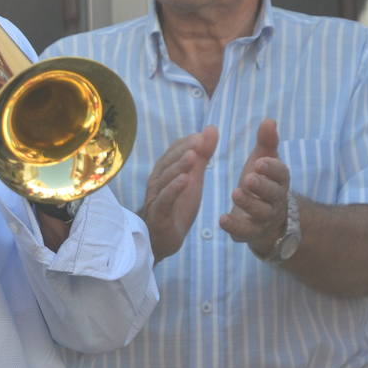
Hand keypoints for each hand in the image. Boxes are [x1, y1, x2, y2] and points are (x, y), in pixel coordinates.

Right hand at [138, 127, 217, 261]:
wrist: (161, 239)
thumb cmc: (176, 206)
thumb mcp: (193, 179)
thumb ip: (202, 155)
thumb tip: (211, 128)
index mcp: (165, 171)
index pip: (173, 151)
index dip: (187, 142)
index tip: (203, 135)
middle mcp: (158, 181)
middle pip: (169, 162)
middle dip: (184, 150)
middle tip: (200, 140)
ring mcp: (157, 197)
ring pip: (166, 179)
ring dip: (179, 166)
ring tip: (193, 156)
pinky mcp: (160, 214)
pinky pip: (165, 200)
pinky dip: (174, 189)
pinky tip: (185, 181)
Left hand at [219, 119, 290, 254]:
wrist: (267, 220)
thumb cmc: (263, 184)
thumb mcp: (264, 162)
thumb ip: (266, 143)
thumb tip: (269, 120)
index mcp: (279, 181)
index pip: (281, 174)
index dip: (272, 168)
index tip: (260, 161)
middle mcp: (275, 201)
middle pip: (273, 194)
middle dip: (262, 186)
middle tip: (248, 178)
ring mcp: (264, 218)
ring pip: (260, 213)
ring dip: (249, 203)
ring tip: (235, 192)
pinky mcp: (250, 232)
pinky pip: (245, 231)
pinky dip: (234, 226)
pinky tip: (222, 219)